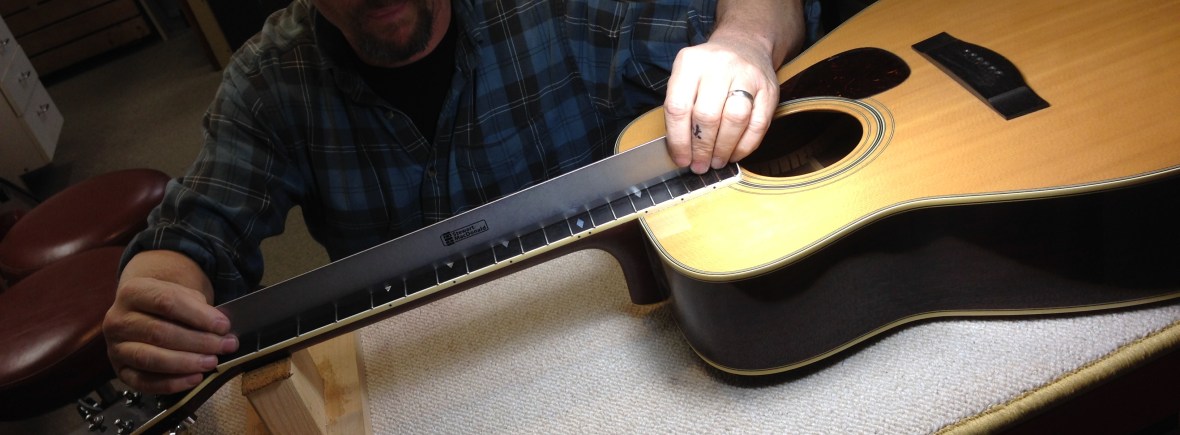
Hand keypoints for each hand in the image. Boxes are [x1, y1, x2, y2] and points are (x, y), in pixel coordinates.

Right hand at [103, 251, 237, 393]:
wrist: (142, 311)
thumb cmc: (168, 303)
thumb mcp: (182, 294)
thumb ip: (198, 308)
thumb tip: (220, 330)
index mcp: (133, 292)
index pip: (166, 302)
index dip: (198, 315)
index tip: (223, 326)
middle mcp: (118, 320)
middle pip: (159, 332)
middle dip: (198, 341)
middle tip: (225, 346)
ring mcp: (115, 347)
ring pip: (150, 358)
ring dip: (185, 363)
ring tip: (212, 362)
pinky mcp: (120, 370)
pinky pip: (143, 382)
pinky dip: (171, 383)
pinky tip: (194, 378)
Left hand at [664, 32, 780, 173]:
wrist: (744, 45)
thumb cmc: (708, 71)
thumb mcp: (685, 77)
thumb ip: (680, 109)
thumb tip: (681, 152)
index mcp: (690, 63)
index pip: (678, 107)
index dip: (679, 140)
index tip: (682, 159)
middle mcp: (718, 66)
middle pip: (707, 116)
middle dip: (702, 148)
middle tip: (700, 165)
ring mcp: (747, 75)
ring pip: (735, 120)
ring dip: (724, 149)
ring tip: (717, 161)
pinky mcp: (769, 89)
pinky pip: (758, 125)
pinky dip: (745, 146)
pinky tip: (735, 154)